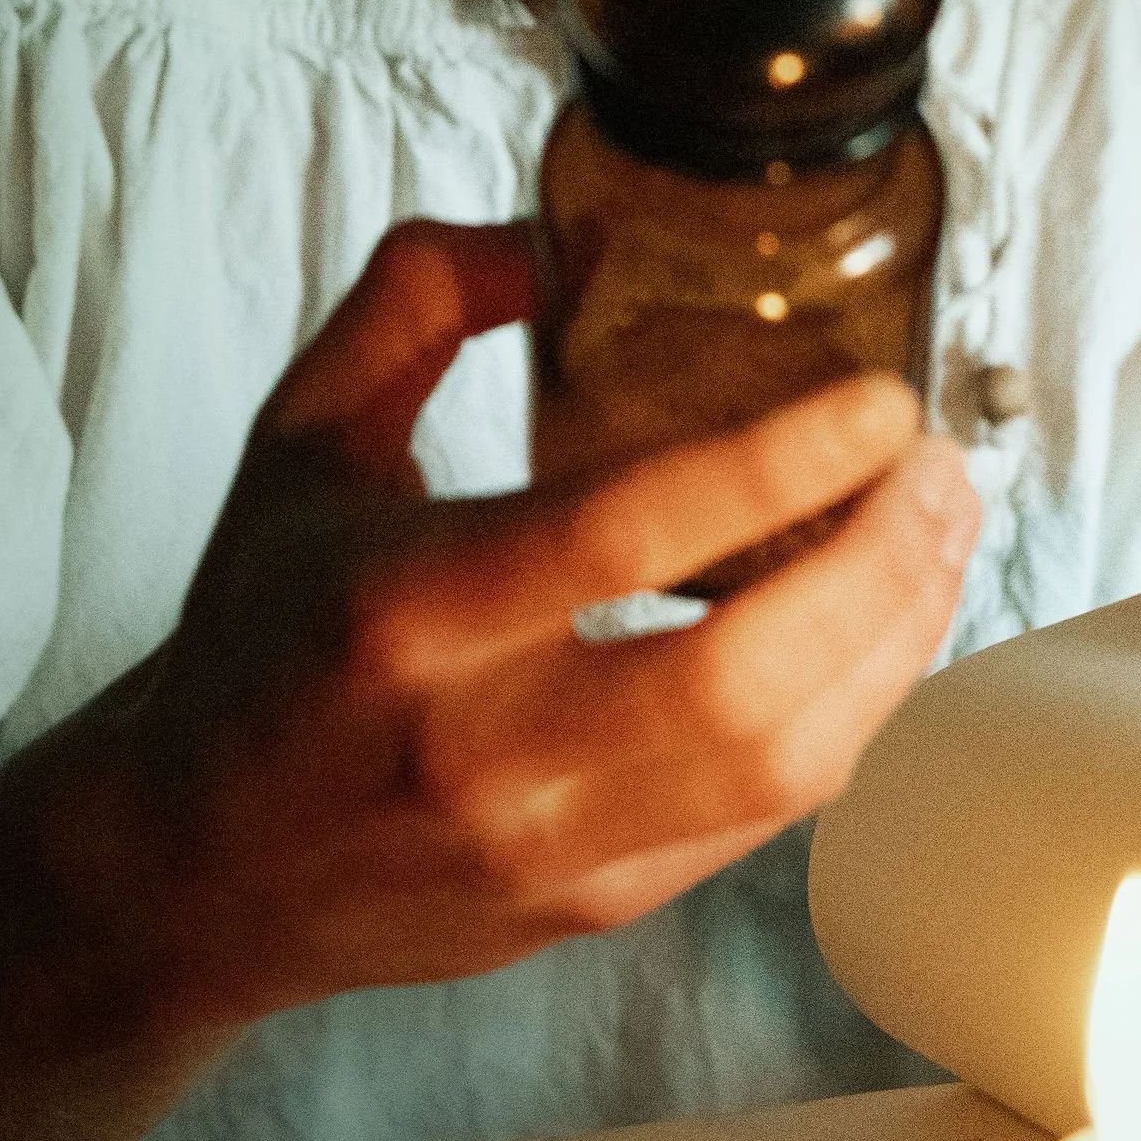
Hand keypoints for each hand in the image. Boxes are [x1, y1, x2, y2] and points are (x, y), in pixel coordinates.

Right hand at [0, 219, 978, 1140]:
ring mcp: (551, 847)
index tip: (879, 399)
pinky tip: (885, 624)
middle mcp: (481, 749)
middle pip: (738, 681)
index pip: (618, 536)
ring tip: (941, 531)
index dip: (775, 463)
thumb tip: (553, 233)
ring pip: (785, 765)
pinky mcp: (601, 906)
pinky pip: (772, 816)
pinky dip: (855, 711)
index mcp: (402, 612)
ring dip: (899, 640)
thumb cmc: (265, 631)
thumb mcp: (301, 434)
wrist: (198, 865)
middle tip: (941, 468)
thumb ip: (414, 299)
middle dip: (881, 565)